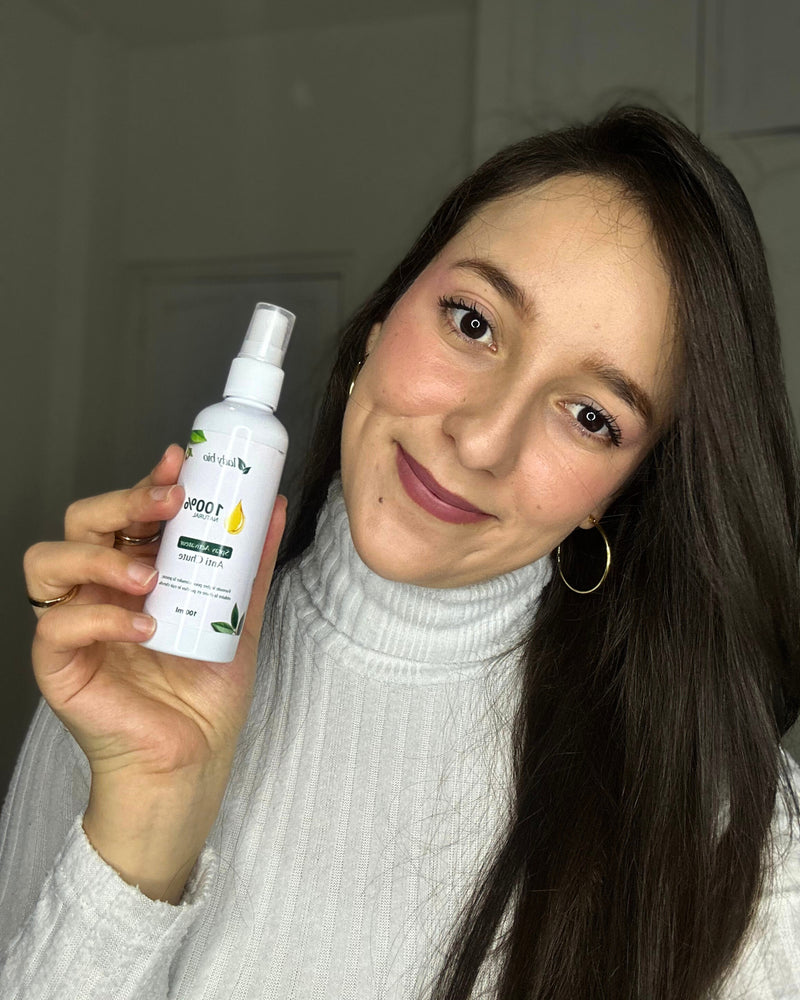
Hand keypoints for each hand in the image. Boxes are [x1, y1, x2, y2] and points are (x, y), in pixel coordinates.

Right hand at [23, 445, 286, 899]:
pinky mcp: (60, 668)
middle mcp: (96, 592)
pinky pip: (57, 627)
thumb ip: (250, 564)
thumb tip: (273, 507)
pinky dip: (102, 618)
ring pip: (49, 562)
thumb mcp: (239, 617)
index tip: (182, 462)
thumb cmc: (206, 693)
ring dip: (101, 555)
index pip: (124, 513)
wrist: (194, 762)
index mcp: (132, 573)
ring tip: (150, 572)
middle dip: (123, 501)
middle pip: (82, 523)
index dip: (145, 482)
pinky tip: (144, 624)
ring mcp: (74, 628)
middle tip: (169, 502)